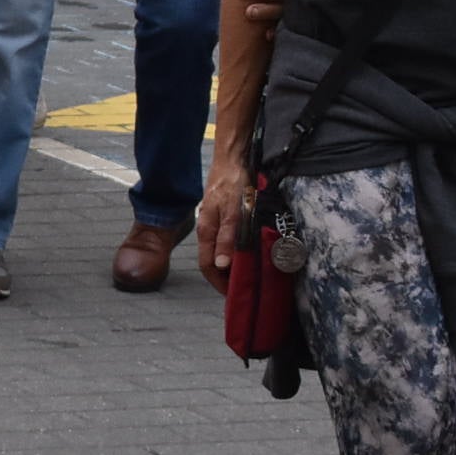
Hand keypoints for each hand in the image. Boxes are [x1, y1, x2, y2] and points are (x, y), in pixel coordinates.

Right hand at [195, 161, 252, 296]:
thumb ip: (227, 238)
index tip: (234, 295)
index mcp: (207, 232)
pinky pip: (226, 240)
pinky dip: (235, 251)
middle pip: (213, 261)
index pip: (208, 267)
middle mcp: (208, 230)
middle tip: (245, 288)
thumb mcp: (234, 213)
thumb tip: (222, 265)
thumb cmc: (234, 184)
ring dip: (232, 265)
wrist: (232, 159)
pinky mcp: (222, 216)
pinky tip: (247, 251)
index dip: (220, 284)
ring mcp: (214, 222)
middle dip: (226, 278)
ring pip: (220, 251)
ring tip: (249, 273)